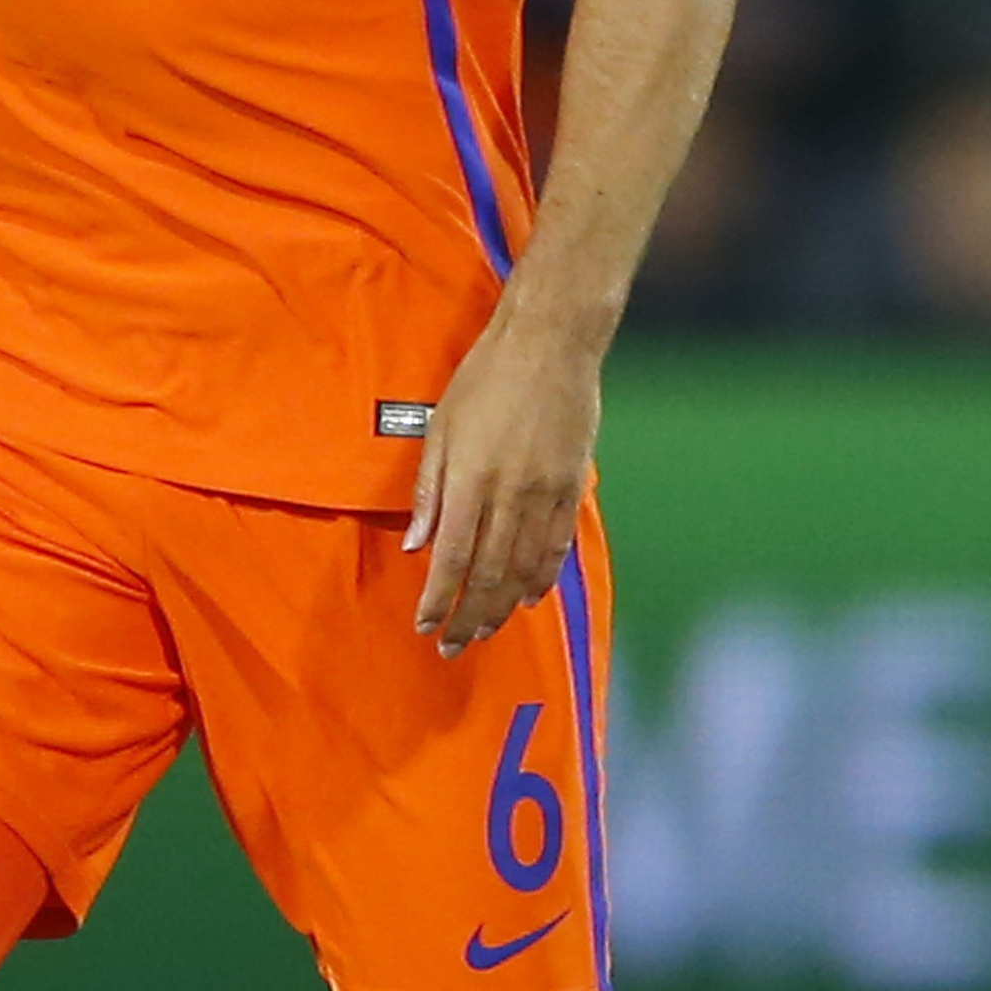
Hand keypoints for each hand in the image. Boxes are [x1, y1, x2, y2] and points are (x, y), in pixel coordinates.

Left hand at [400, 295, 603, 654]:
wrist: (551, 343)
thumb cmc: (486, 377)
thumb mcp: (441, 426)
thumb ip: (429, 490)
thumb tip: (417, 544)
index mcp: (470, 478)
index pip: (451, 557)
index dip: (439, 598)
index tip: (427, 625)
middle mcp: (509, 494)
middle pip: (487, 573)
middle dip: (469, 616)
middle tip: (454, 646)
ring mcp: (546, 493)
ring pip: (523, 568)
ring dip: (503, 606)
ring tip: (487, 630)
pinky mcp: (572, 486)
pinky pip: (557, 545)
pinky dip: (542, 577)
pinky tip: (529, 598)